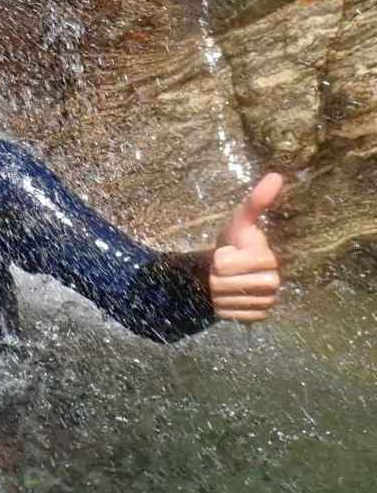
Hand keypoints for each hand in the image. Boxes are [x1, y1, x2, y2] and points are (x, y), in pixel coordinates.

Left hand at [209, 172, 282, 322]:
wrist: (228, 268)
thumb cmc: (234, 241)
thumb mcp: (239, 221)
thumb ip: (256, 202)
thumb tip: (276, 176)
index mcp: (267, 258)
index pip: (224, 264)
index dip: (218, 259)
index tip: (226, 252)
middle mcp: (274, 282)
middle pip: (224, 284)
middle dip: (215, 277)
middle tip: (221, 270)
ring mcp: (268, 301)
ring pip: (228, 301)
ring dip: (218, 293)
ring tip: (224, 282)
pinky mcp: (260, 316)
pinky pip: (233, 315)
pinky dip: (224, 307)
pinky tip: (229, 297)